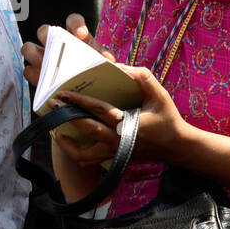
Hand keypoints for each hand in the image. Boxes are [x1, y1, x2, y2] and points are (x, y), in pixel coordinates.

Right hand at [23, 13, 115, 86]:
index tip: (81, 35)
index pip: (73, 20)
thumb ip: (106, 61)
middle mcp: (57, 43)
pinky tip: (45, 86)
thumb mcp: (104, 66)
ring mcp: (44, 57)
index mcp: (76, 36)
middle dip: (46, 38)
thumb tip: (105, 60)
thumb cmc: (97, 73)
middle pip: (43, 31)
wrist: (91, 90)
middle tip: (54, 51)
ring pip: (28, 48)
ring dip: (34, 56)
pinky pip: (28, 71)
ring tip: (45, 69)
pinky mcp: (37, 73)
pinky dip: (34, 77)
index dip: (75, 25)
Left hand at [53, 64, 196, 166]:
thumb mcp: (160, 95)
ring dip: (66, 143)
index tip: (63, 93)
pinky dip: (75, 153)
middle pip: (86, 131)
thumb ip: (143, 78)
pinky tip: (68, 141)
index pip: (99, 111)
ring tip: (55, 129)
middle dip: (66, 116)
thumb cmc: (168, 119)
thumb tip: (121, 67)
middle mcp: (119, 142)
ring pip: (83, 156)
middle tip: (52, 104)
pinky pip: (89, 161)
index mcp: (129, 125)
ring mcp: (115, 154)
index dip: (79, 101)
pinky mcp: (114, 159)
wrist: (176, 147)